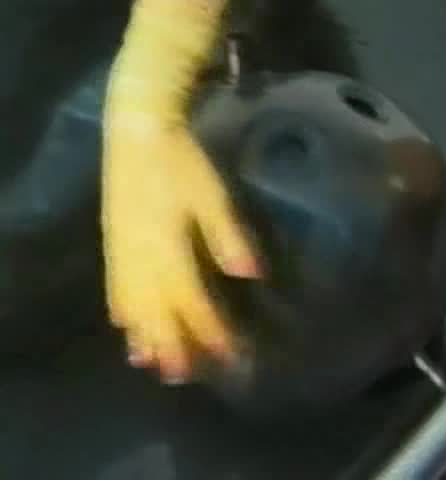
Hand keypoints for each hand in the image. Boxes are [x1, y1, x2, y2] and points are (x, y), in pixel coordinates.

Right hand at [101, 122, 259, 383]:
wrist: (136, 133)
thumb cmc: (181, 163)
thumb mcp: (211, 195)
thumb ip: (228, 237)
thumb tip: (252, 274)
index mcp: (169, 248)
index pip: (193, 302)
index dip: (212, 331)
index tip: (231, 354)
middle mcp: (141, 259)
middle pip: (158, 313)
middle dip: (174, 346)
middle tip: (186, 375)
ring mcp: (121, 253)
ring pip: (133, 307)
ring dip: (145, 338)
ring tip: (155, 366)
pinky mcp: (112, 244)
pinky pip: (114, 290)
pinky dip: (122, 314)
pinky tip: (126, 328)